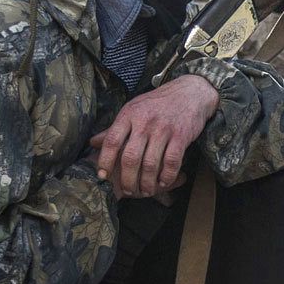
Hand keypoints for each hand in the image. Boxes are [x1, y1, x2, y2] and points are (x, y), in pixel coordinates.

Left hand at [89, 74, 219, 199]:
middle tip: (128, 190)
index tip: (102, 176)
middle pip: (130, 157)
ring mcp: (163, 129)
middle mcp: (145, 122)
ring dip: (147, 182)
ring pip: (150, 163)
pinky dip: (166, 176)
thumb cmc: (157, 104)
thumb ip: (115, 129)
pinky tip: (163, 182)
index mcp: (129, 114)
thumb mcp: (133, 110)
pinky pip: (171, 162)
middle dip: (127, 179)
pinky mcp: (181, 136)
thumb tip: (93, 143)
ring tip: (145, 190)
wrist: (190, 93)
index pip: (112, 141)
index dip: (105, 161)